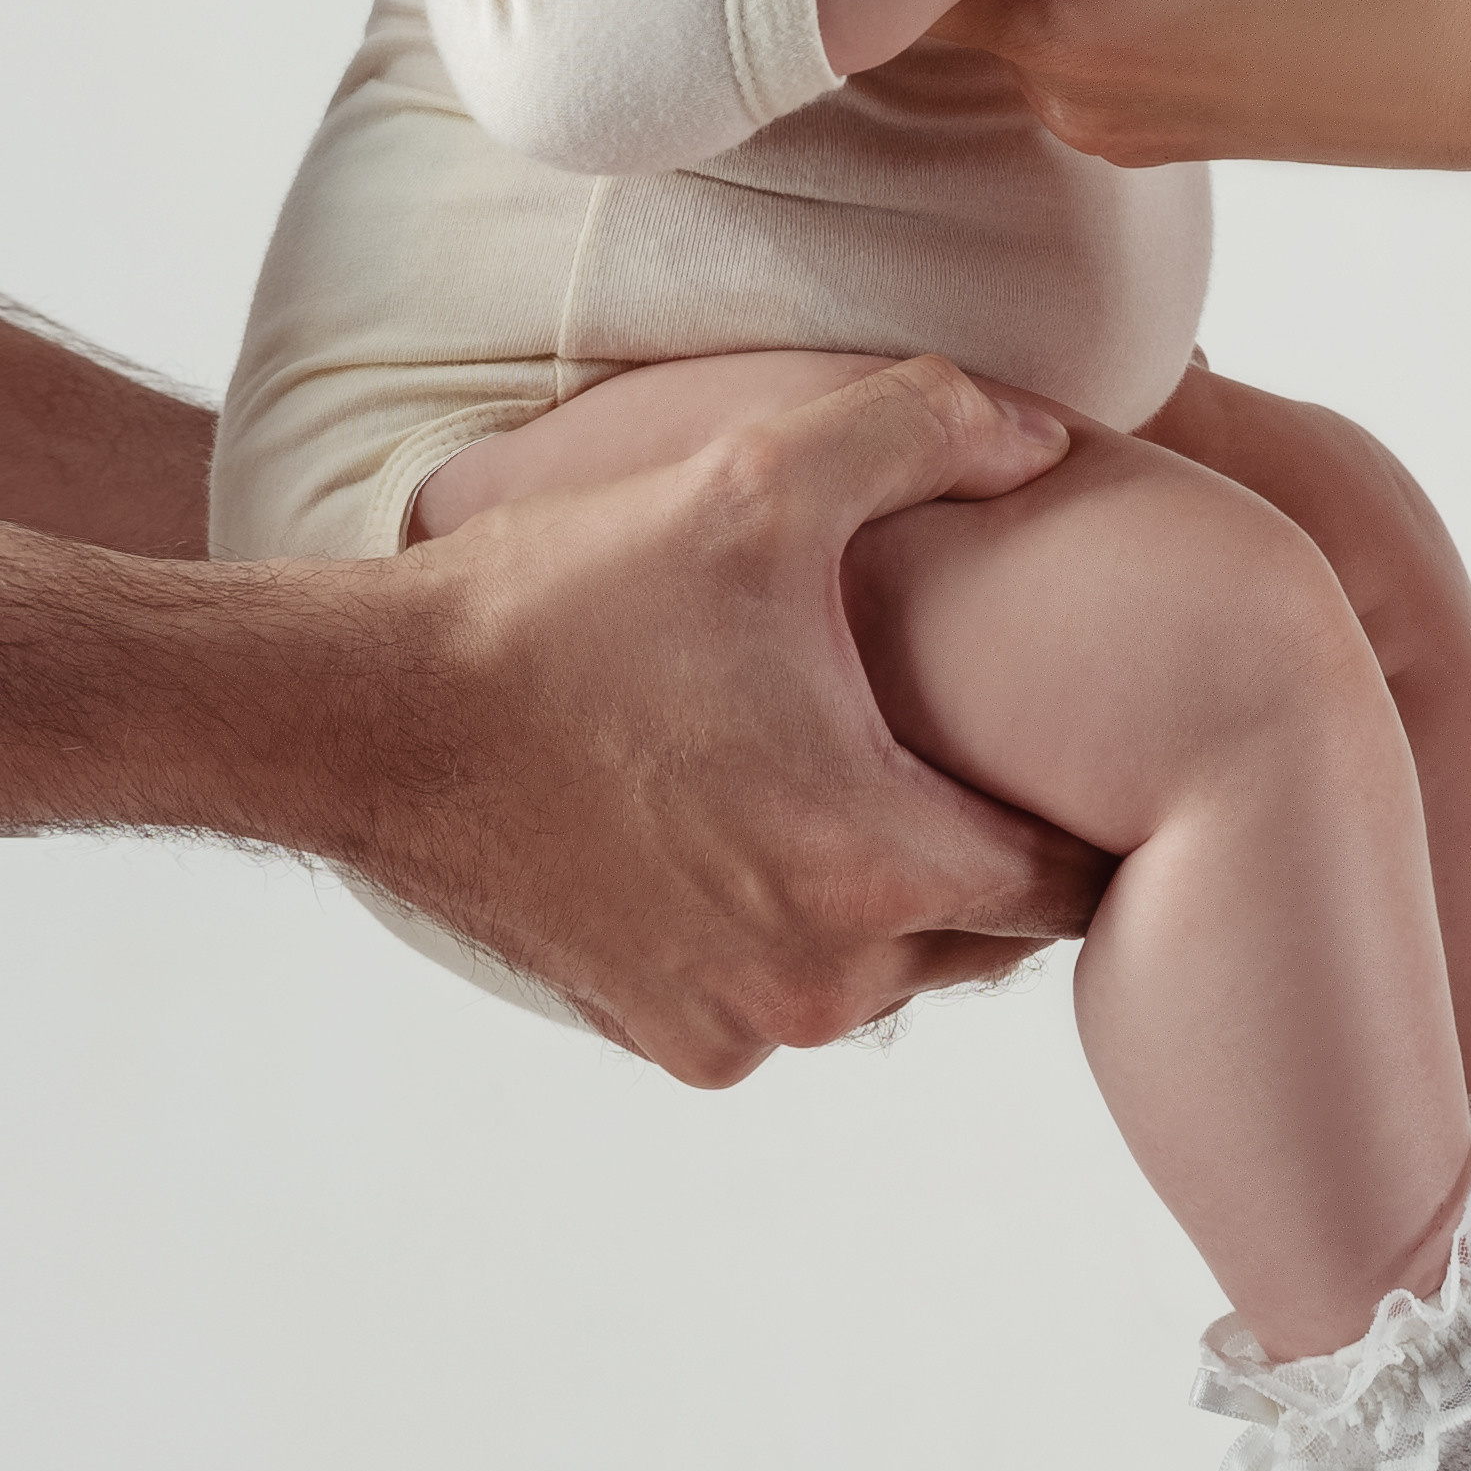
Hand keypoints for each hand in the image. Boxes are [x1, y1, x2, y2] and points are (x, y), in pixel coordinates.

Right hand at [349, 358, 1109, 1081]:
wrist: (379, 714)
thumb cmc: (571, 599)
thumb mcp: (759, 476)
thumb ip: (929, 429)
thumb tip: (1049, 436)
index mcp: (873, 863)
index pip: (1072, 881)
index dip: (1090, 807)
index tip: (1080, 744)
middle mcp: (822, 982)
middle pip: (988, 938)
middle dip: (992, 844)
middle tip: (973, 743)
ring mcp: (741, 1024)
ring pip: (890, 973)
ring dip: (888, 891)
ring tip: (859, 773)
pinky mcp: (670, 1042)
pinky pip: (788, 996)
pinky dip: (792, 930)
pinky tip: (758, 826)